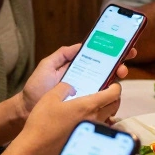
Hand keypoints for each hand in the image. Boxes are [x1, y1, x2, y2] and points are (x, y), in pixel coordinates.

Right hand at [16, 83, 122, 154]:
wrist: (36, 149)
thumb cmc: (42, 122)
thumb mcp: (50, 97)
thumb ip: (65, 87)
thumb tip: (72, 88)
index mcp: (88, 106)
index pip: (114, 94)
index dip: (115, 87)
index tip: (111, 84)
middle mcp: (94, 119)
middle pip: (115, 106)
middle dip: (113, 98)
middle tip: (104, 93)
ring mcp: (91, 131)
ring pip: (108, 118)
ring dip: (105, 110)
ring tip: (93, 105)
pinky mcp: (86, 140)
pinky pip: (98, 128)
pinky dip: (98, 121)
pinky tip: (84, 119)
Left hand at [18, 45, 133, 114]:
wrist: (27, 110)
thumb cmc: (36, 87)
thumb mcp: (47, 66)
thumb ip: (62, 54)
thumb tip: (81, 45)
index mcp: (80, 68)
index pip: (100, 59)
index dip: (115, 53)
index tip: (127, 48)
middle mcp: (87, 81)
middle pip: (110, 72)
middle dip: (121, 66)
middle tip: (123, 67)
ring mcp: (87, 95)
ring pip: (109, 88)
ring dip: (118, 81)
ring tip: (119, 77)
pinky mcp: (86, 108)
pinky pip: (102, 104)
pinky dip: (111, 100)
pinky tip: (113, 96)